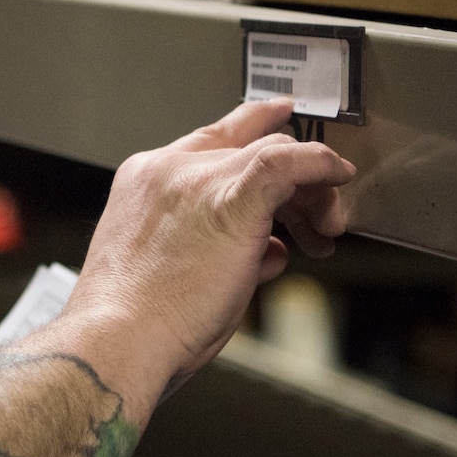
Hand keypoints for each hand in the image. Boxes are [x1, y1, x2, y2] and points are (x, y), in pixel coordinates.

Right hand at [60, 98, 353, 411]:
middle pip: (248, 149)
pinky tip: (337, 176)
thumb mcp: (173, 271)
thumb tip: (268, 250)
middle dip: (289, 183)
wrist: (118, 340)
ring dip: (308, 191)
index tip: (277, 117)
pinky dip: (320, 165)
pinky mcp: (233, 198)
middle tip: (312, 225)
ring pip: (274, 153)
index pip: (209, 140)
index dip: (250, 125)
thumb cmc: (135, 325)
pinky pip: (291, 162)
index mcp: (144, 182)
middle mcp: (169, 170)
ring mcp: (199, 179)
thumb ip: (221, 250)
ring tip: (323, 230)